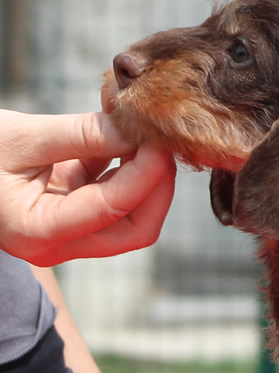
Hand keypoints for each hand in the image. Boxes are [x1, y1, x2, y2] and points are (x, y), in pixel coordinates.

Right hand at [0, 110, 175, 265]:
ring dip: (142, 173)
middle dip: (156, 186)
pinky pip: (109, 195)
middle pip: (135, 229)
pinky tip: (119, 130)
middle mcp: (56, 244)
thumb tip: (137, 128)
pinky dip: (121, 165)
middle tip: (163, 142)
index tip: (161, 139)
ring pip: (128, 215)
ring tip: (140, 128)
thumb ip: (82, 134)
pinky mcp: (69, 214)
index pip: (113, 209)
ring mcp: (65, 234)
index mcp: (38, 232)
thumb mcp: (21, 137)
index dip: (147, 173)